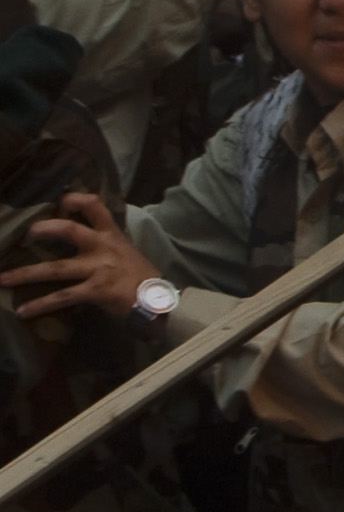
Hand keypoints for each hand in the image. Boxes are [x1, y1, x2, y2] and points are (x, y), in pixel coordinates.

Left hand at [1, 193, 157, 319]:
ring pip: (56, 268)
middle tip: (25, 234)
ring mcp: (98, 269)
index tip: (59, 202)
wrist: (160, 301)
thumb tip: (80, 242)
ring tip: (3, 279)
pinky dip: (40, 304)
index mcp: (112, 235)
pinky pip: (63, 297)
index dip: (74, 200)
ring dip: (25, 274)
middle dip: (44, 229)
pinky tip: (23, 311)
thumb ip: (105, 246)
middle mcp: (103, 247)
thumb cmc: (142, 277)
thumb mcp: (127, 253)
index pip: (94, 206)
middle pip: (69, 230)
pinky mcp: (96, 290)